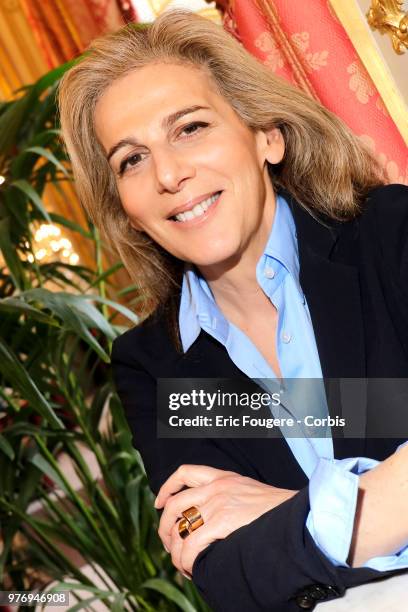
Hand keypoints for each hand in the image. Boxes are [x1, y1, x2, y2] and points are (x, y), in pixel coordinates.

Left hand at [154, 464, 296, 577]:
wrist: (299, 513)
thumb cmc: (278, 510)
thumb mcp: (250, 492)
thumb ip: (229, 497)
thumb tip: (210, 523)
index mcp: (223, 477)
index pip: (186, 472)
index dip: (167, 487)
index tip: (160, 503)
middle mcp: (216, 486)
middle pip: (174, 504)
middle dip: (165, 528)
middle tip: (169, 545)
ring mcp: (218, 502)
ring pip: (180, 528)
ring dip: (175, 551)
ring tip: (182, 564)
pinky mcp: (223, 520)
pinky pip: (192, 544)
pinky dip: (187, 560)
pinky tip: (193, 569)